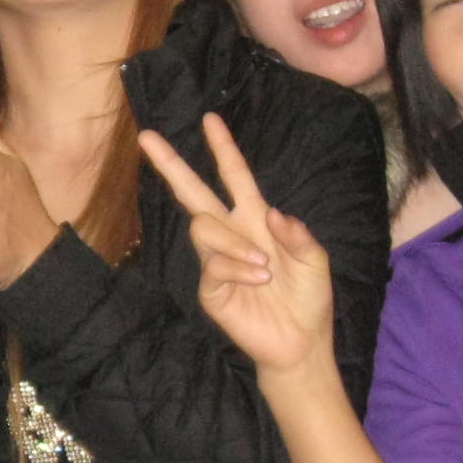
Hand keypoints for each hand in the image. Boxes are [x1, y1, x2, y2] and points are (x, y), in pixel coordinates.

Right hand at [140, 114, 337, 380]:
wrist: (301, 342)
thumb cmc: (308, 299)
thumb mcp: (315, 260)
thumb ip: (297, 234)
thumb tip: (272, 213)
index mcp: (257, 221)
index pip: (235, 177)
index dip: (224, 149)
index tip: (210, 119)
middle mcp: (232, 235)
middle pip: (194, 193)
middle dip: (172, 164)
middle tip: (147, 136)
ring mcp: (216, 261)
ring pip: (203, 228)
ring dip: (234, 244)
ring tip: (265, 268)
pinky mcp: (210, 289)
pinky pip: (213, 266)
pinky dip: (238, 269)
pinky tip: (258, 280)